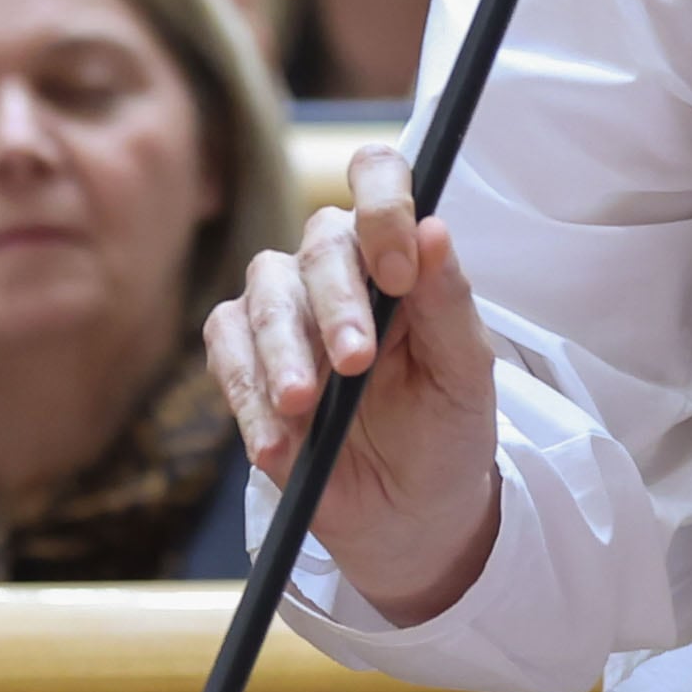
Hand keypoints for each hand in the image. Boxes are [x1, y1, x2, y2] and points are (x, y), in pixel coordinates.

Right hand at [202, 141, 506, 624]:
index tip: (397, 271)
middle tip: (355, 363)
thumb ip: (447, 300)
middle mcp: (337, 268)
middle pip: (320, 243)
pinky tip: (275, 441)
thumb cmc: (445, 428)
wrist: (410, 513)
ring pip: (265, 295)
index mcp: (399, 254)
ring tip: (304, 406)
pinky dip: (247, 395)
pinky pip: (227, 350)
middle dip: (336, 303)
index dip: (382, 207)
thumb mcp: (464, 372)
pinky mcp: (245, 358)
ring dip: (283, 352)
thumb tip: (435, 227)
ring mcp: (286, 310)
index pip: (378, 178)